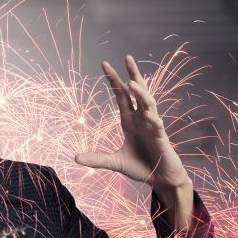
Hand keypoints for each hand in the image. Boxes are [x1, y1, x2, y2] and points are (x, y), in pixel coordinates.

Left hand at [74, 54, 191, 194]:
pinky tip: (148, 115)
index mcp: (130, 121)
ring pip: (149, 104)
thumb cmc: (142, 167)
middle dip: (132, 74)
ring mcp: (153, 127)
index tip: (105, 63)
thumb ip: (98, 159)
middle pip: (137, 92)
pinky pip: (158, 126)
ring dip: (141, 93)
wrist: (161, 180)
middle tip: (126, 57)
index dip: (114, 80)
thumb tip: (75, 158)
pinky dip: (153, 120)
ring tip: (132, 83)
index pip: (121, 96)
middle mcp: (142, 120)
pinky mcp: (162, 139)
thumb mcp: (116, 163)